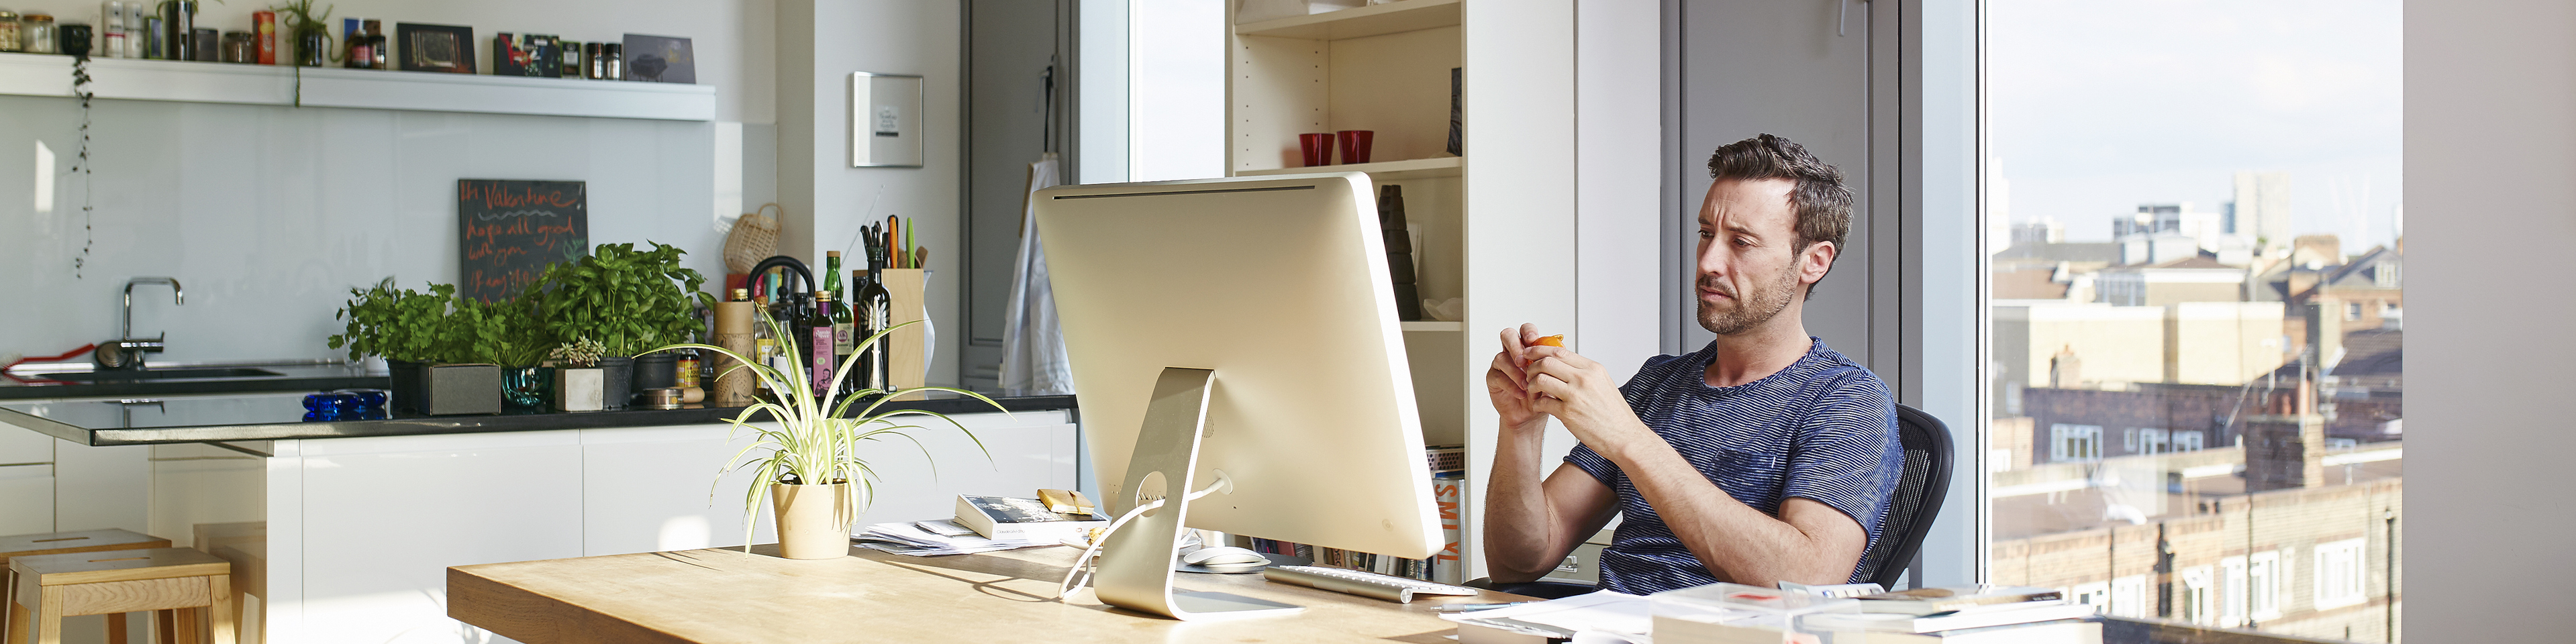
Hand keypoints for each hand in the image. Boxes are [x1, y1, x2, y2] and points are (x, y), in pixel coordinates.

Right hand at [1485, 324, 1547, 432]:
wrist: (1531, 415)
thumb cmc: (1541, 394)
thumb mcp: (1551, 378)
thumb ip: (1551, 364)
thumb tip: (1559, 352)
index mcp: (1528, 348)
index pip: (1525, 330)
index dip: (1528, 332)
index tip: (1533, 340)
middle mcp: (1512, 353)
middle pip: (1507, 336)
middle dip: (1515, 346)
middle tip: (1523, 360)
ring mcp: (1501, 365)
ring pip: (1501, 357)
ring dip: (1515, 371)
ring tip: (1527, 384)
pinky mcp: (1493, 379)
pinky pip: (1498, 377)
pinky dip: (1511, 385)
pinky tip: (1521, 393)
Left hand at [1522, 343, 1643, 447]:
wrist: (1624, 436)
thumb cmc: (1614, 413)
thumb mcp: (1602, 383)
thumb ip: (1584, 372)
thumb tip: (1563, 363)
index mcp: (1593, 369)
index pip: (1559, 351)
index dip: (1539, 351)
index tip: (1530, 354)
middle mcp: (1584, 379)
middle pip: (1546, 362)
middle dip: (1532, 367)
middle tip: (1529, 375)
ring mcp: (1575, 395)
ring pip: (1541, 379)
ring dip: (1531, 385)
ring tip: (1534, 392)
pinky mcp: (1568, 413)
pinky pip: (1541, 402)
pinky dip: (1536, 404)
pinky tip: (1539, 406)